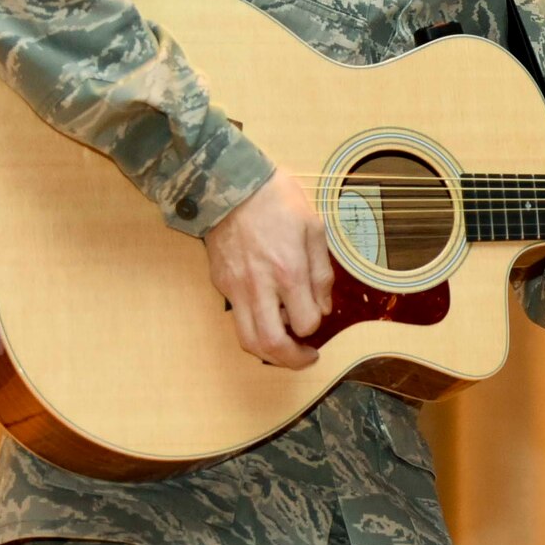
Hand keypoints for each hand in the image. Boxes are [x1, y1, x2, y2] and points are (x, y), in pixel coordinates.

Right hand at [203, 167, 334, 369]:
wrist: (228, 183)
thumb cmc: (276, 200)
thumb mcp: (314, 228)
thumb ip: (322, 273)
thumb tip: (323, 307)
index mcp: (289, 271)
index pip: (306, 324)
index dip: (315, 328)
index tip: (317, 318)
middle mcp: (260, 286)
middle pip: (271, 344)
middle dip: (292, 361)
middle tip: (305, 358)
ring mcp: (236, 288)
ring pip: (248, 340)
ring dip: (269, 353)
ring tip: (285, 348)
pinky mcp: (221, 284)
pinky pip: (237, 319)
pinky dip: (253, 330)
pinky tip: (268, 317)